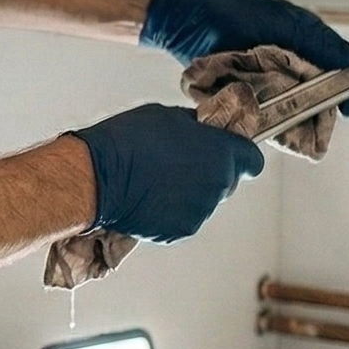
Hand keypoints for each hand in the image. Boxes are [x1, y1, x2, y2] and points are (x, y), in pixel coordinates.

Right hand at [72, 104, 264, 241]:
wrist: (97, 178)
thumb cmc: (129, 140)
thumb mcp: (168, 117)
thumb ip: (195, 128)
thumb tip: (203, 131)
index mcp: (220, 153)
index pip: (252, 159)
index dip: (241, 154)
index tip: (228, 152)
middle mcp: (217, 185)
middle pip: (226, 181)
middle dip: (210, 172)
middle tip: (178, 162)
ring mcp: (200, 211)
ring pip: (204, 201)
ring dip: (190, 192)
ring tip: (156, 181)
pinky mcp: (180, 231)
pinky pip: (184, 218)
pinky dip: (172, 210)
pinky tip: (148, 198)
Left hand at [140, 0, 348, 112]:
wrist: (187, 19)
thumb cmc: (235, 12)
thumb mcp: (283, 21)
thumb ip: (316, 40)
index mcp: (302, 48)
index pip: (332, 74)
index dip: (343, 91)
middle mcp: (285, 69)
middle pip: (311, 99)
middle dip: (316, 112)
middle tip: (318, 125)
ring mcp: (264, 85)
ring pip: (287, 110)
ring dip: (291, 120)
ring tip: (294, 130)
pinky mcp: (241, 97)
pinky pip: (258, 115)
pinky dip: (263, 121)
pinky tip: (267, 126)